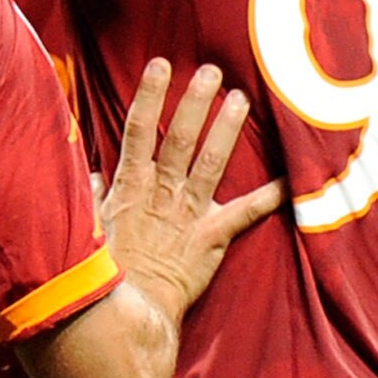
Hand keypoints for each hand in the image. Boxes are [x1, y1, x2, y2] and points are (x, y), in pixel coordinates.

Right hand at [98, 59, 281, 323]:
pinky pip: (244, 214)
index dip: (151, 96)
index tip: (161, 66)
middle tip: (212, 71)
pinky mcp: (211, 239)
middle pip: (179, 137)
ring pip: (211, 162)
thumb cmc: (105, 269)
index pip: (139, 129)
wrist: (130, 312)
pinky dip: (269, 198)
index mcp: (129, 183)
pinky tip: (289, 181)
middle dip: (196, 102)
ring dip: (226, 130)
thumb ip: (93, 192)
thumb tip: (92, 171)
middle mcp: (161, 192)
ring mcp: (188, 214)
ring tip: (241, 100)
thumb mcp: (89, 224)